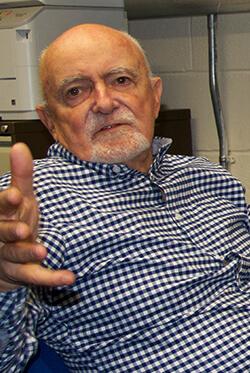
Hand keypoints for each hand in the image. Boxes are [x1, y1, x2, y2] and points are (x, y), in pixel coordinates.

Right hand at [0, 143, 74, 291]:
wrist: (4, 258)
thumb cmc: (14, 220)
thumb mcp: (18, 198)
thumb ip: (21, 175)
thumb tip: (20, 146)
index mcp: (2, 216)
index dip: (5, 202)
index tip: (14, 195)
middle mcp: (1, 237)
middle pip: (1, 233)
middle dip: (9, 231)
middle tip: (23, 229)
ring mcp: (9, 257)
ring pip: (14, 257)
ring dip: (27, 254)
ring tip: (41, 251)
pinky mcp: (23, 274)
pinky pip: (36, 278)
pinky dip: (51, 278)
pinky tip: (68, 278)